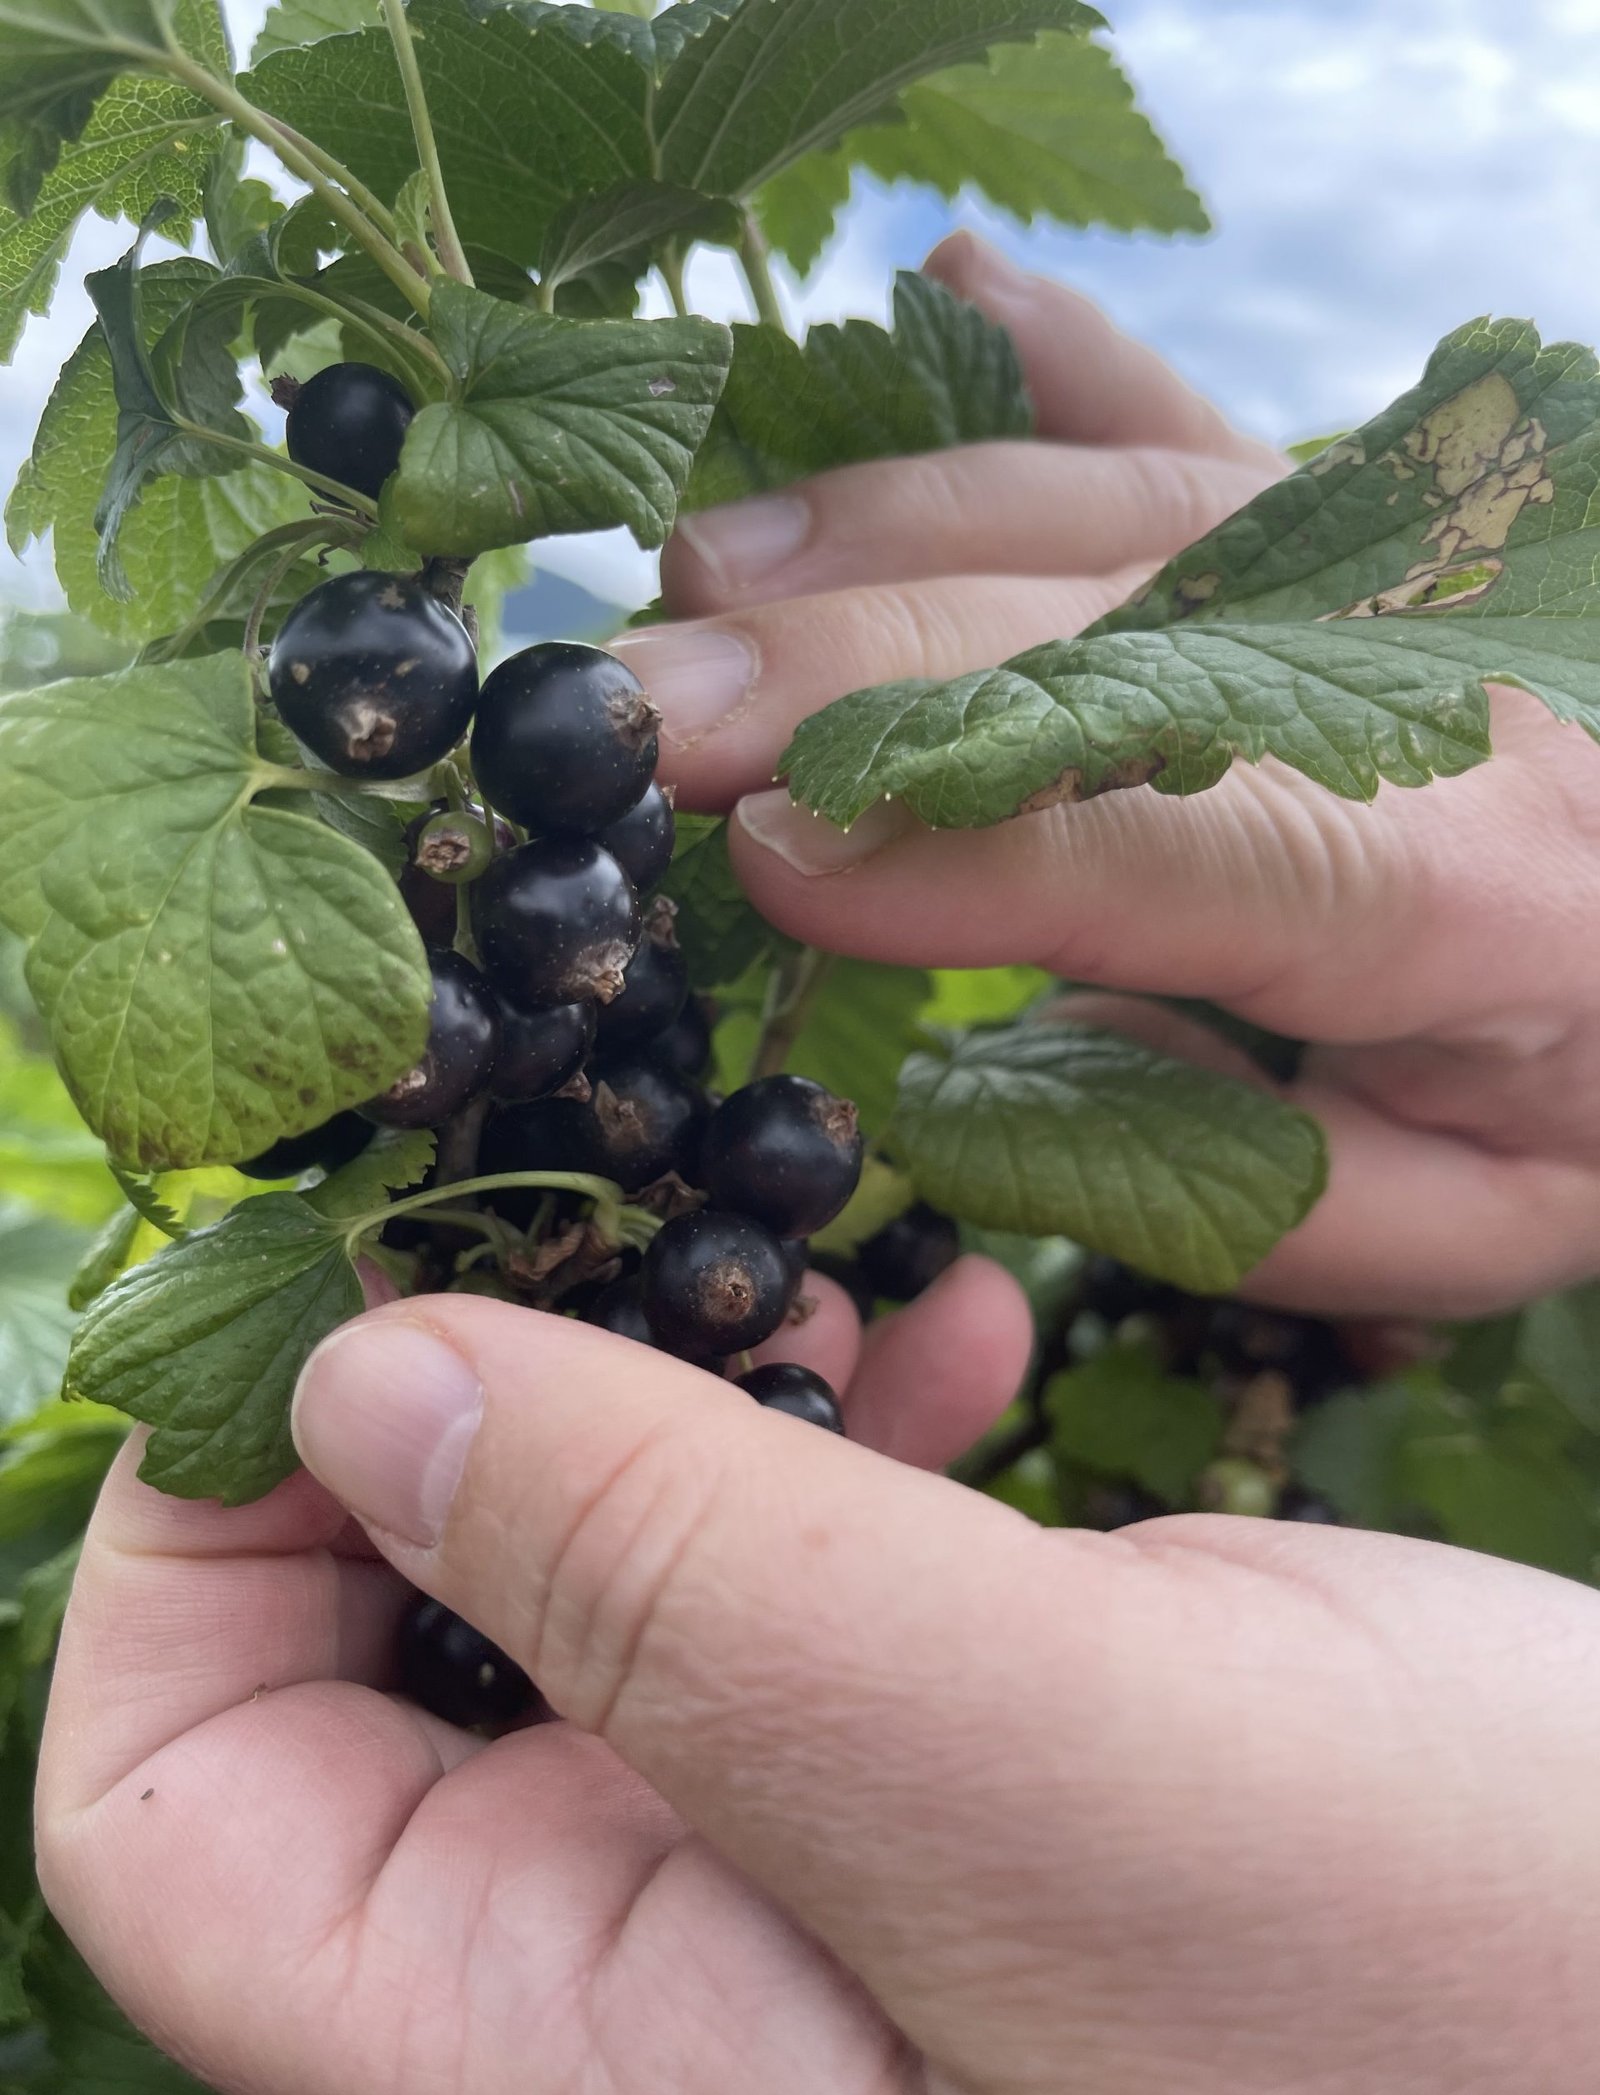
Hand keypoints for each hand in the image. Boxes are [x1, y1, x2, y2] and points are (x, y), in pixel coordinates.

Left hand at [38, 1289, 1599, 2094]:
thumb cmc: (1467, 2009)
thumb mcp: (1041, 1776)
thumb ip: (682, 1585)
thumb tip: (363, 1380)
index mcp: (593, 2073)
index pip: (181, 1833)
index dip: (189, 1552)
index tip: (321, 1310)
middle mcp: (651, 1982)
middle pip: (360, 1666)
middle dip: (439, 1408)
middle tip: (560, 1210)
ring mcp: (795, 1861)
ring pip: (575, 1578)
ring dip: (643, 1385)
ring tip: (790, 1267)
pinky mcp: (934, 1760)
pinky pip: (773, 1567)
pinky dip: (819, 1419)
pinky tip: (941, 1333)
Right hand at [619, 232, 1599, 1319]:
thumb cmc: (1594, 1088)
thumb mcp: (1470, 1212)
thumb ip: (1248, 1189)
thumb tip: (975, 1092)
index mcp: (1445, 886)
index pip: (1163, 839)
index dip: (956, 840)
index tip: (769, 860)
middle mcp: (1404, 680)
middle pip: (1080, 641)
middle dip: (842, 678)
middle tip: (636, 717)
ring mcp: (1375, 567)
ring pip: (1092, 508)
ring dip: (876, 534)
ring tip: (698, 581)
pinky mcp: (1353, 518)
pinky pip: (1188, 408)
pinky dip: (1053, 356)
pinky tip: (945, 291)